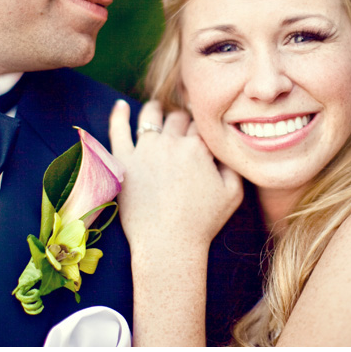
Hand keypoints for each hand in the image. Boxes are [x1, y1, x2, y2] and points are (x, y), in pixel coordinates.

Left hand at [109, 100, 242, 257]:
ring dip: (155, 110)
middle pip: (178, 118)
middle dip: (182, 119)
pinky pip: (117, 129)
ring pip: (150, 116)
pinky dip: (118, 114)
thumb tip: (226, 146)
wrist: (168, 245)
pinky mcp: (123, 161)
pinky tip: (120, 106)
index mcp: (198, 147)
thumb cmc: (202, 223)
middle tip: (183, 124)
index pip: (201, 125)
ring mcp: (145, 150)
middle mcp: (171, 142)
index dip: (203, 127)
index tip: (201, 132)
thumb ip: (233, 164)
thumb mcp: (233, 194)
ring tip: (156, 109)